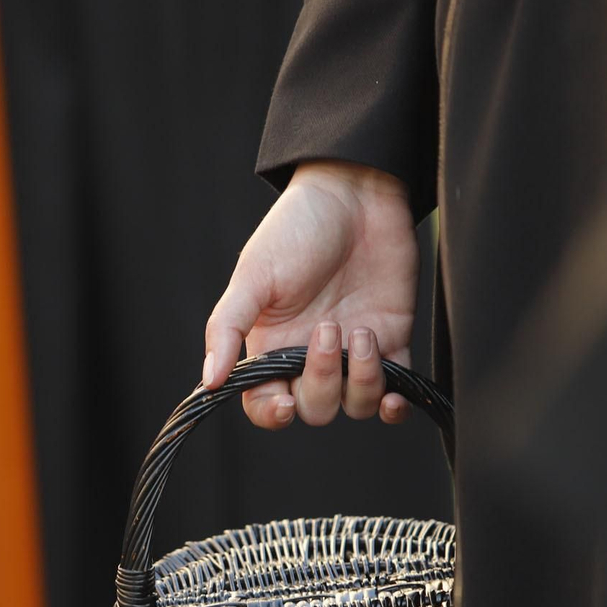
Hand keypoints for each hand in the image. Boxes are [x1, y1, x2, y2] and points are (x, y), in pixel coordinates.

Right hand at [204, 159, 418, 427]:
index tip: (285, 403)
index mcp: (271, 344)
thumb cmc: (297, 227)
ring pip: (355, 404)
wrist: (357, 192)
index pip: (264, 402)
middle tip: (328, 329)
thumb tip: (209, 379)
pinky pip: (394, 395)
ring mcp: (351, 351)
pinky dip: (395, 405)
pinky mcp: (392, 341)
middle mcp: (309, 355)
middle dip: (322, 382)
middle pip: (314, 408)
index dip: (273, 414)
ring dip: (361, 382)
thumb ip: (227, 327)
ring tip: (362, 332)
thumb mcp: (253, 274)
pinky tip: (396, 394)